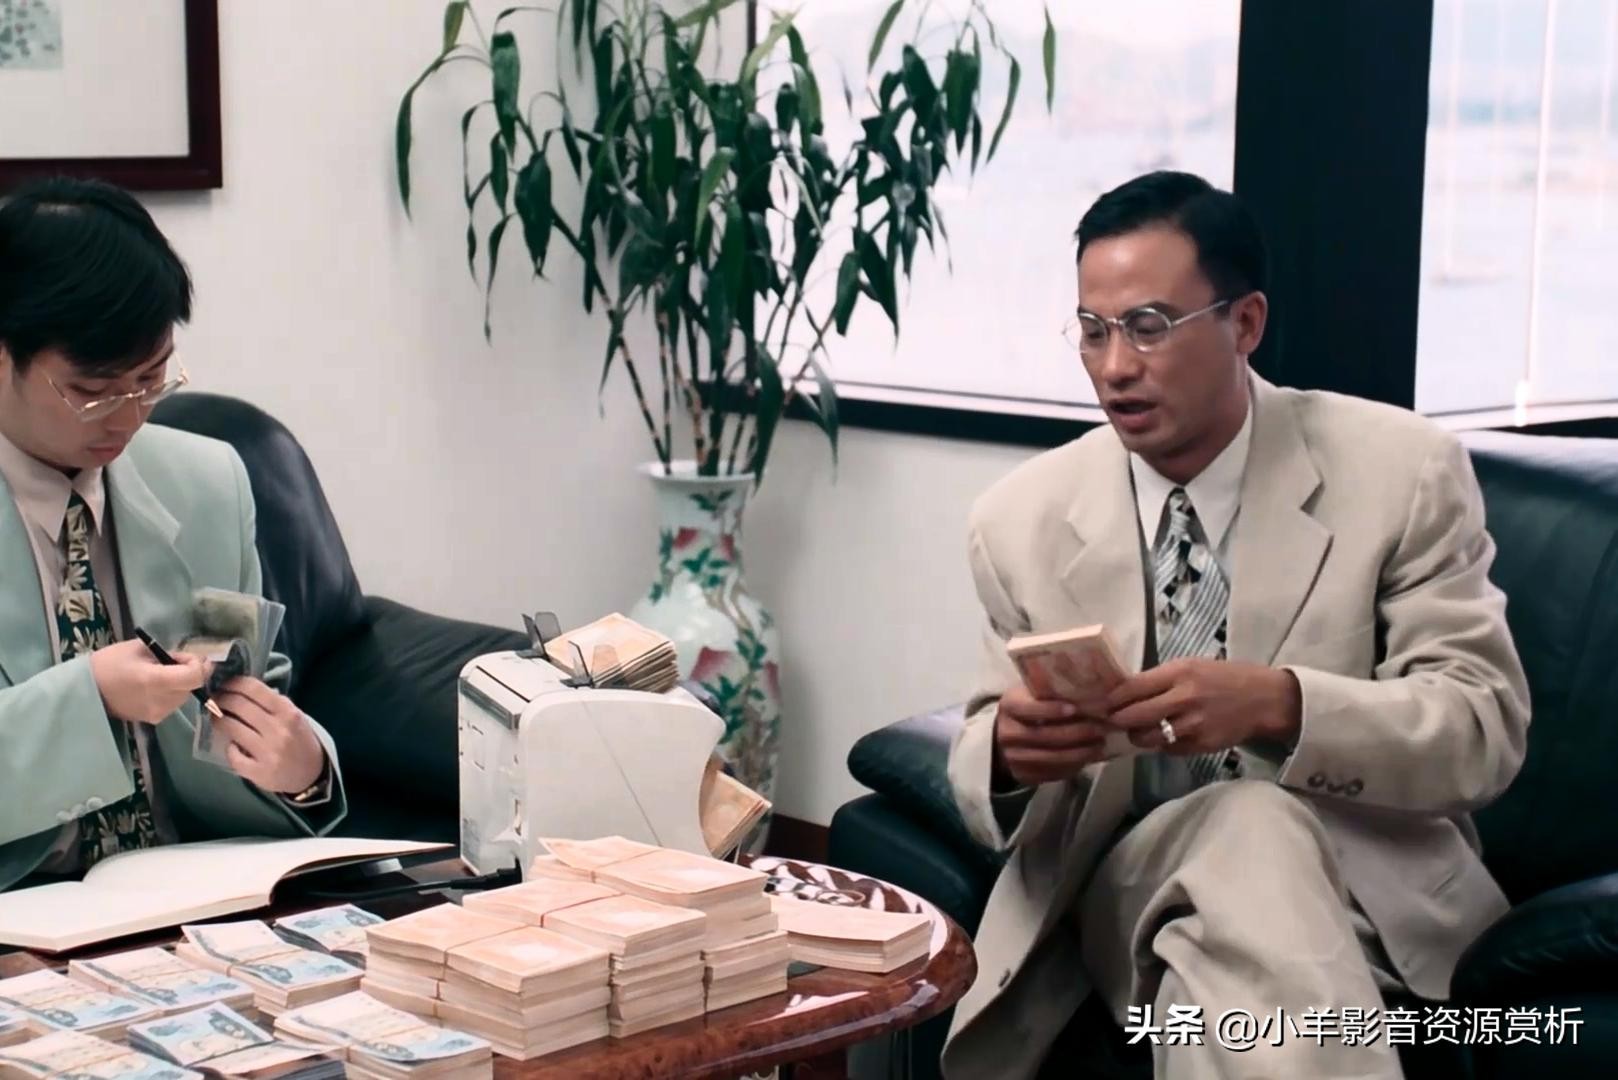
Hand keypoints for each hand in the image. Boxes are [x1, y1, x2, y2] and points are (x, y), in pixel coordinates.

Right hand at [90, 640, 210, 724]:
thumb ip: (167, 654)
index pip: (195, 678)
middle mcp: (160, 700)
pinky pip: (172, 704)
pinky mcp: (152, 720)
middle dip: (189, 672)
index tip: (185, 656)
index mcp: (155, 680)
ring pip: (184, 696)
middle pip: (192, 687)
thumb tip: (186, 660)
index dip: (197, 665)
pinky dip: (171, 693)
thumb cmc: (109, 663)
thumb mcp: (139, 648)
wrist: (85, 689)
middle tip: (173, 661)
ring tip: (161, 673)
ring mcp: (157, 713)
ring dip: (181, 684)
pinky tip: (155, 686)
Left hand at [210, 676, 325, 793]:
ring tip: (216, 717)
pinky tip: (232, 746)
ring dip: (218, 719)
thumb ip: (275, 704)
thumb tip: (244, 689)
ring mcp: (268, 752)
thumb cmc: (301, 741)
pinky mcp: (258, 772)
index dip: (234, 683)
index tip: (225, 683)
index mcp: (289, 713)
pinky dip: (229, 748)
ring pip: (231, 727)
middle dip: (221, 698)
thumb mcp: (296, 717)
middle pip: (238, 705)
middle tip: (215, 699)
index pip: (255, 689)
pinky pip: (233, 755)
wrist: (311, 775)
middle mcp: (278, 730)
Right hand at [992, 684, 1112, 786]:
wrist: (1009, 733)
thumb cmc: (1031, 706)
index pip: (1029, 709)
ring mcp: (1012, 757)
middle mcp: (1007, 733)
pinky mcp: (1022, 775)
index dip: (1052, 710)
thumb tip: (1093, 697)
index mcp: (1009, 706)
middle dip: (1075, 734)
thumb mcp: (1035, 693)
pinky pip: (1051, 774)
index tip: (1076, 709)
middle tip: (1100, 729)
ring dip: (1079, 753)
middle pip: (1043, 736)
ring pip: (1050, 759)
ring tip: (1099, 745)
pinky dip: (1073, 767)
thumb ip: (1054, 694)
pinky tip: (1088, 758)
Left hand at [1106, 658, 1301, 753]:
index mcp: (1178, 673)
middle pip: (1134, 716)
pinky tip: (1163, 737)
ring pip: (1148, 737)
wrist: (1263, 699)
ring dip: (1137, 737)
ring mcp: (1193, 724)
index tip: (1100, 704)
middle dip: (1117, 721)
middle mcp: (1184, 698)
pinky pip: (1169, 749)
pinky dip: (1162, 745)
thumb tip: (1122, 691)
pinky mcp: (1201, 744)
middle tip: (1110, 722)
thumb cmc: (1222, 678)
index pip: (1131, 688)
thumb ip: (1159, 679)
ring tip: (1136, 732)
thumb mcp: (1190, 667)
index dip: (1111, 699)